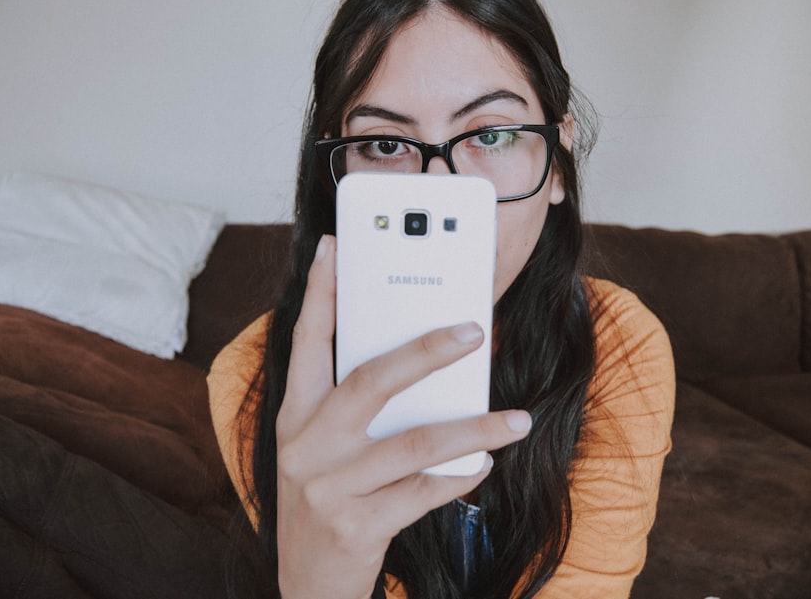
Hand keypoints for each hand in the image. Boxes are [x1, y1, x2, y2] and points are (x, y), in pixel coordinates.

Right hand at [275, 235, 531, 598]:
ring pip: (414, 441)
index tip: (337, 246)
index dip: (321, 291)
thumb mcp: (327, 450)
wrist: (308, 586)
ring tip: (516, 419)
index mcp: (294, 416)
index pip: (306, 341)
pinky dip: (461, 477)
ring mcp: (327, 487)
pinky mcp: (354, 525)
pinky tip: (484, 466)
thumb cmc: (331, 500)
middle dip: (425, 350)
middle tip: (474, 330)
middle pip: (370, 380)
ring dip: (474, 428)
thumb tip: (427, 362)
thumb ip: (358, 408)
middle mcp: (304, 445)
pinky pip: (424, 492)